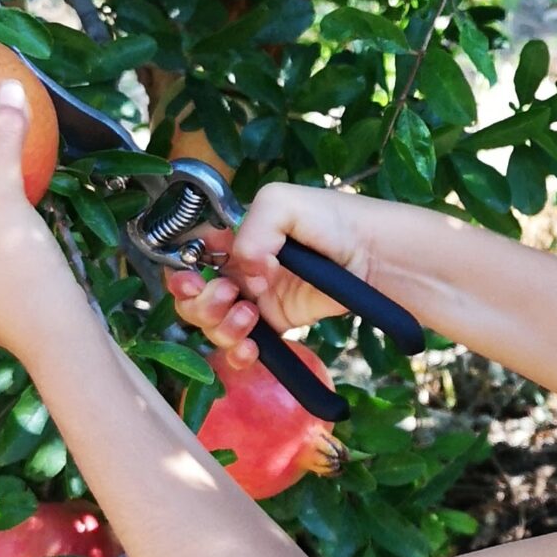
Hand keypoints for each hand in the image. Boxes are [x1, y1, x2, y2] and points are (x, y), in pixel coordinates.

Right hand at [165, 179, 382, 364]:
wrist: (374, 255)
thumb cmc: (332, 219)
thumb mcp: (282, 203)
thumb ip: (251, 230)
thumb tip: (244, 272)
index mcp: (233, 239)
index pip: (189, 259)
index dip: (182, 274)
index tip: (193, 280)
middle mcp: (239, 271)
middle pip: (194, 299)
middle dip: (199, 304)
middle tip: (227, 296)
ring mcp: (256, 300)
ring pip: (213, 327)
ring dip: (220, 327)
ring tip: (248, 316)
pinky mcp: (276, 326)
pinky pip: (244, 348)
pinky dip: (239, 353)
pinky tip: (251, 348)